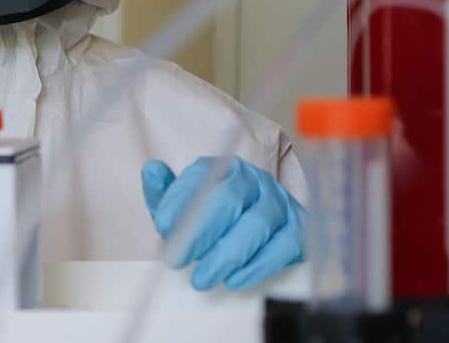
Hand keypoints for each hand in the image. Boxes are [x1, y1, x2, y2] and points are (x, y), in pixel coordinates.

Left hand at [142, 156, 305, 291]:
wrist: (264, 225)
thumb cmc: (217, 216)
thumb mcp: (187, 204)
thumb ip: (166, 192)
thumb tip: (151, 171)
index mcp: (224, 168)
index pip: (201, 176)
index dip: (179, 199)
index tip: (161, 226)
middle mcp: (254, 179)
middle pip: (229, 198)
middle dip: (200, 230)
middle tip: (177, 258)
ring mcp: (279, 202)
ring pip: (256, 224)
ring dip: (226, 254)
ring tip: (202, 278)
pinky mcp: (297, 229)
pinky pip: (282, 246)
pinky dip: (258, 265)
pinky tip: (234, 280)